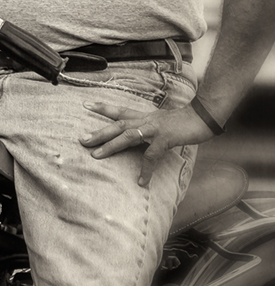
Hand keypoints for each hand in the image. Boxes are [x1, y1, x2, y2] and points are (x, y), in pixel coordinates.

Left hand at [80, 98, 215, 185]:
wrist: (203, 116)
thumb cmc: (184, 121)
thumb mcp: (163, 121)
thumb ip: (150, 127)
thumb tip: (141, 135)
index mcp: (145, 116)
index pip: (120, 111)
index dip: (104, 108)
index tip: (86, 105)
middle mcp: (146, 120)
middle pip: (118, 125)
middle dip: (99, 132)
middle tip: (82, 139)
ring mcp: (155, 128)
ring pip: (128, 136)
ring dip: (111, 145)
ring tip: (96, 155)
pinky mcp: (165, 138)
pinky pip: (152, 155)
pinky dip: (145, 169)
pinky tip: (141, 181)